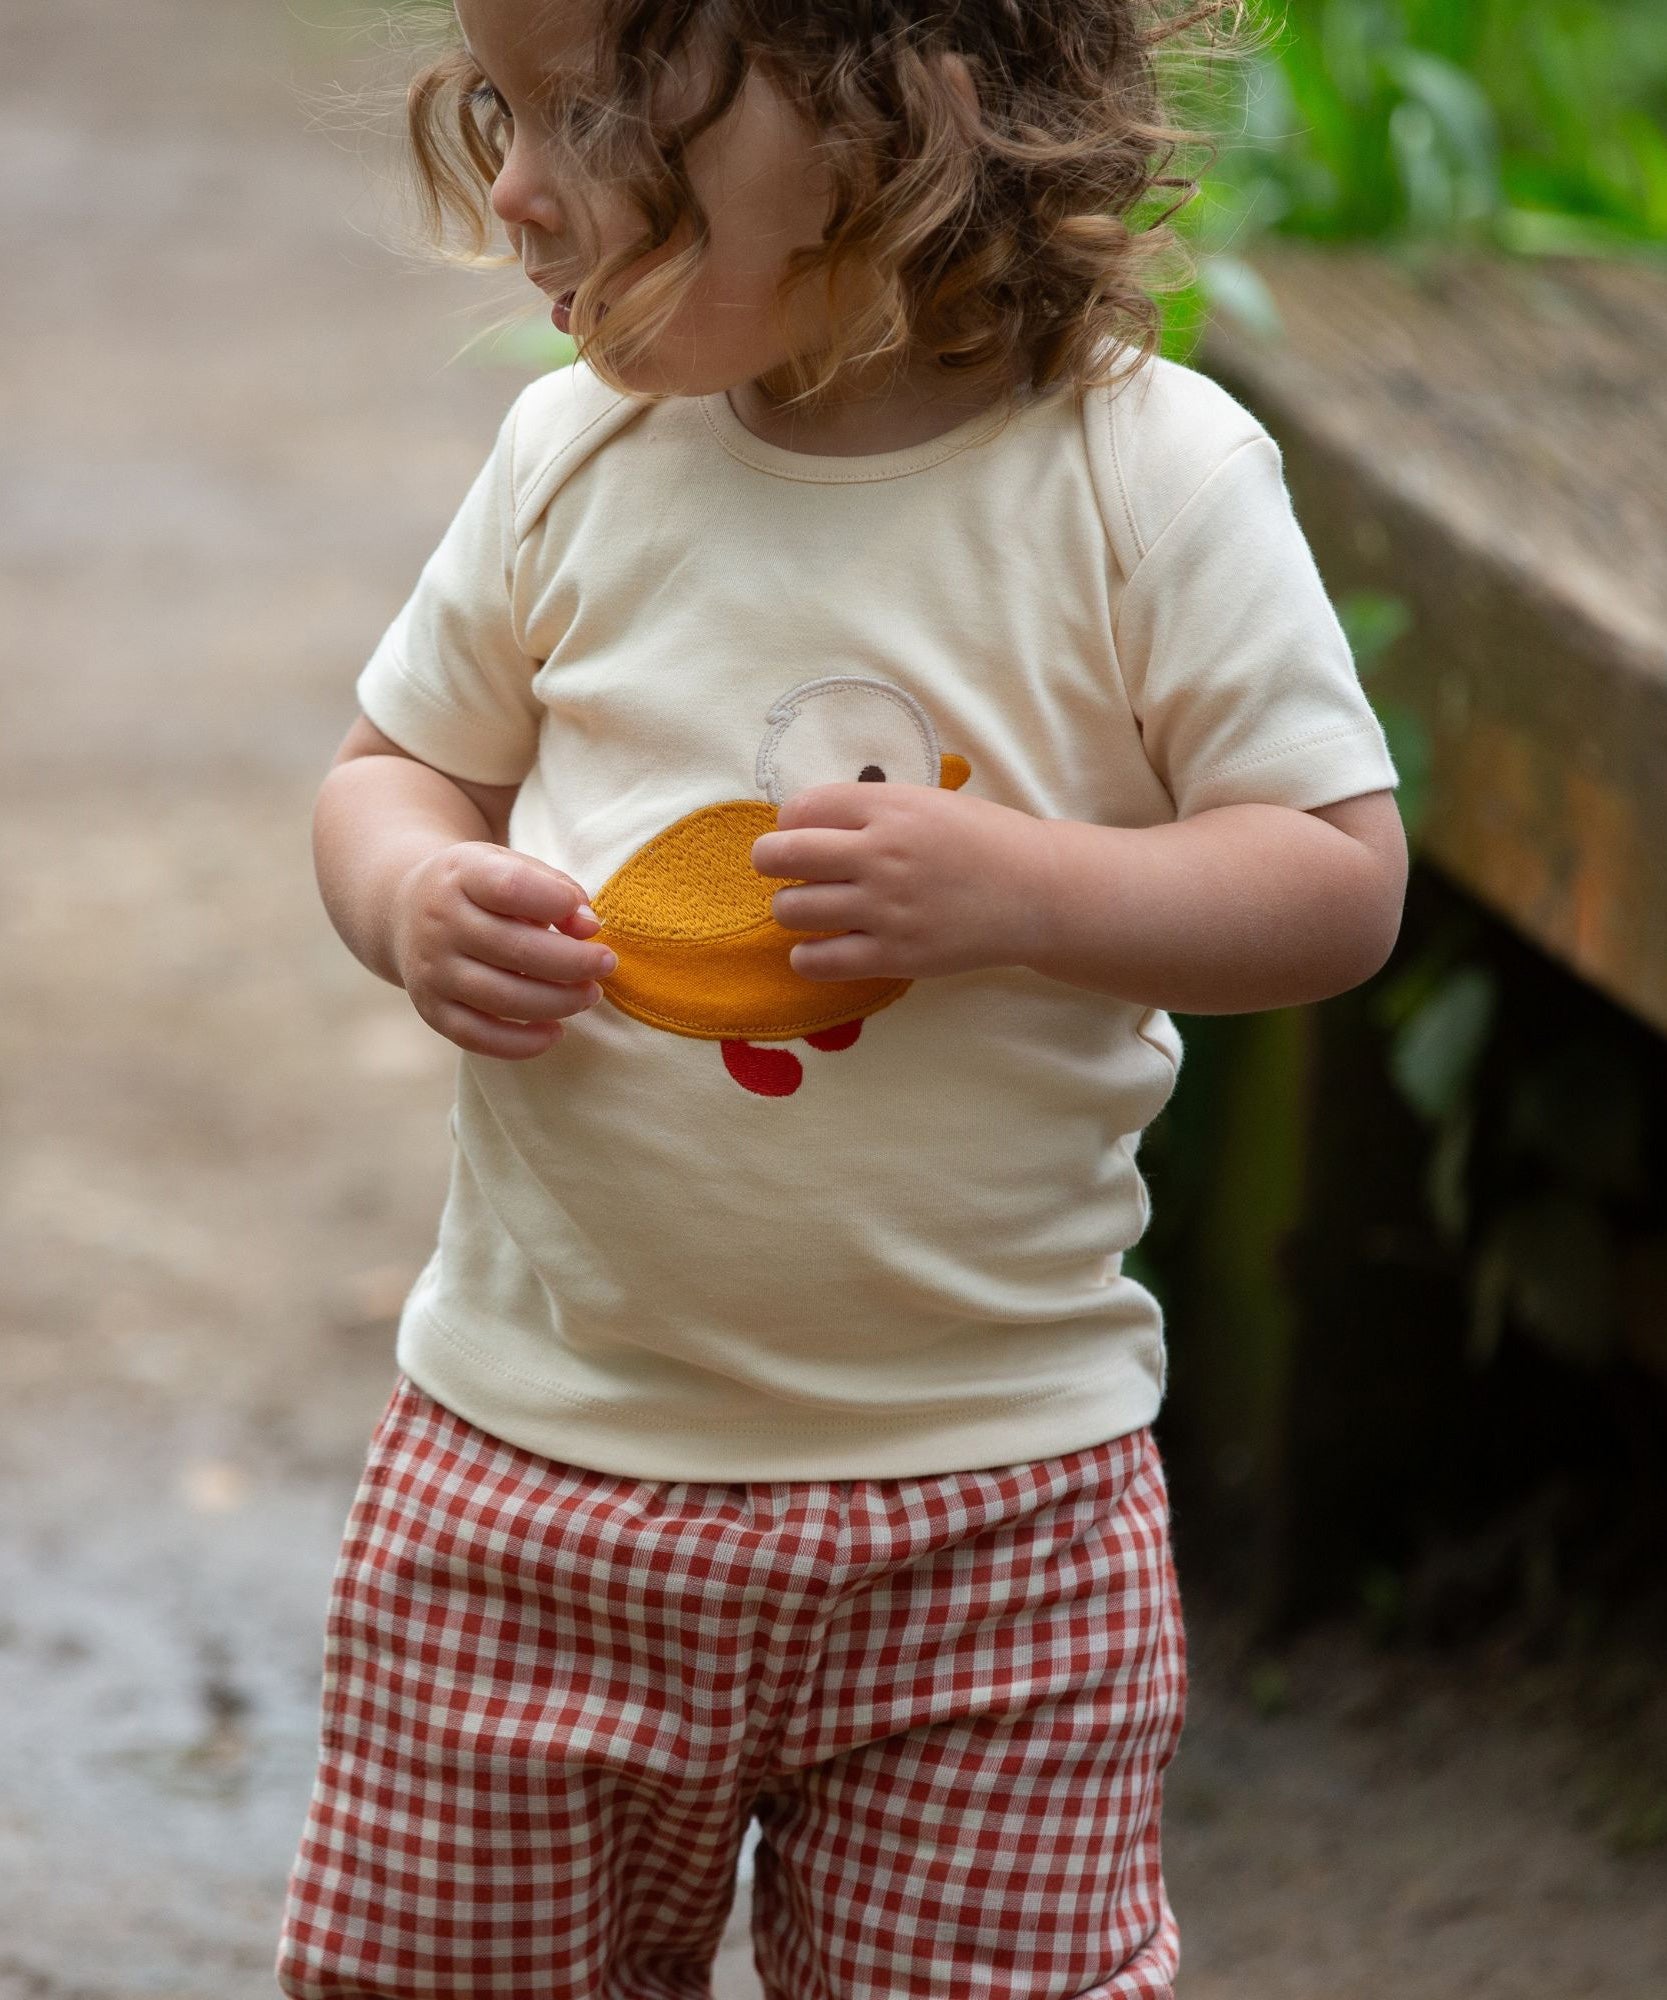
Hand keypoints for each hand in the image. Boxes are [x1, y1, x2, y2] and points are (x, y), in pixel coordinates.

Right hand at [391, 842, 617, 1059]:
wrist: (407, 910)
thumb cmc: (480, 890)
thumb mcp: (511, 867)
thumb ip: (555, 889)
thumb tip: (590, 928)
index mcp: (462, 875)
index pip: (510, 887)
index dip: (557, 903)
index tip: (589, 919)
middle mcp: (440, 923)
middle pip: (515, 949)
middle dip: (574, 962)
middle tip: (606, 964)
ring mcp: (432, 970)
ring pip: (502, 997)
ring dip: (558, 1002)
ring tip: (590, 994)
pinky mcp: (432, 1010)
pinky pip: (478, 1037)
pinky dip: (522, 1042)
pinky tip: (555, 1031)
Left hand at [750, 782, 1050, 981]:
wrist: (1037, 892)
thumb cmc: (981, 841)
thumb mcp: (925, 803)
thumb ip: (868, 807)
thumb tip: (801, 822)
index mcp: (888, 808)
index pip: (799, 809)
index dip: (790, 823)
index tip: (803, 834)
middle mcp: (880, 855)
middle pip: (781, 856)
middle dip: (770, 860)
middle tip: (782, 868)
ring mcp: (885, 908)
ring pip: (791, 909)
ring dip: (791, 907)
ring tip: (811, 908)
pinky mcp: (894, 956)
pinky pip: (817, 961)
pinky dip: (806, 956)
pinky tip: (821, 947)